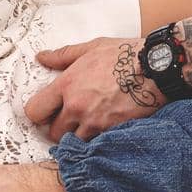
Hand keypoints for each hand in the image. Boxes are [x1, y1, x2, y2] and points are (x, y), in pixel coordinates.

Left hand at [25, 37, 163, 140]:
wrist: (156, 67)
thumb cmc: (125, 54)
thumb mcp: (92, 47)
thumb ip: (63, 55)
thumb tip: (42, 58)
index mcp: (67, 84)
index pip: (34, 111)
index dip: (38, 114)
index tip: (46, 112)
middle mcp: (77, 106)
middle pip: (53, 133)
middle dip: (59, 128)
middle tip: (69, 119)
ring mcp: (95, 122)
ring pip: (74, 142)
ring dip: (77, 136)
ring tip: (87, 124)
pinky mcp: (112, 131)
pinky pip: (95, 144)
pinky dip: (96, 139)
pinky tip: (103, 127)